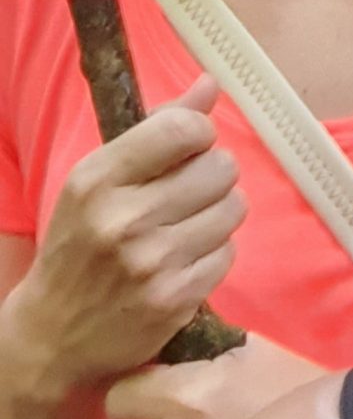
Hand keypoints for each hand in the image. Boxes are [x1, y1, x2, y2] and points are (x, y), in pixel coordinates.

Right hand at [9, 78, 243, 396]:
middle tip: (185, 196)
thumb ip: (158, 128)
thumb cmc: (80, 244)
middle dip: (211, 177)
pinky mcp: (176, 299)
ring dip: (217, 215)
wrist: (51, 334)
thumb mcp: (98, 181)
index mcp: (97, 180)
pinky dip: (214, 254)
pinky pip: (229, 252)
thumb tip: (211, 84)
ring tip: (183, 228)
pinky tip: (182, 262)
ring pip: (234, 208)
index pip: (184, 129)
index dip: (199, 135)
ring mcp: (151, 262)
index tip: (188, 150)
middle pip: (222, 168)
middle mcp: (123, 220)